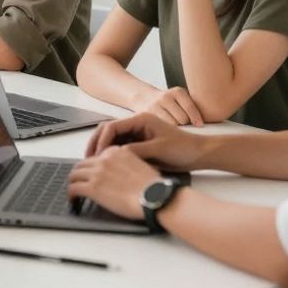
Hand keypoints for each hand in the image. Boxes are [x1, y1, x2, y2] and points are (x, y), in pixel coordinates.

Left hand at [67, 145, 159, 219]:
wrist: (155, 196)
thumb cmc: (154, 186)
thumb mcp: (142, 166)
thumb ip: (128, 165)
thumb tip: (124, 175)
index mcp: (117, 152)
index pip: (97, 156)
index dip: (93, 166)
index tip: (92, 174)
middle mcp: (105, 159)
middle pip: (83, 164)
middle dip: (79, 173)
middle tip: (79, 182)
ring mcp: (97, 173)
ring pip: (74, 174)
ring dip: (73, 183)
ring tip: (74, 192)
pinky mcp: (93, 188)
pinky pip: (73, 189)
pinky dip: (71, 195)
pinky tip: (73, 200)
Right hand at [85, 111, 206, 171]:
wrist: (199, 154)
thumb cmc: (183, 149)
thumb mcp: (159, 149)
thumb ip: (137, 150)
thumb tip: (115, 155)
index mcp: (141, 120)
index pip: (112, 127)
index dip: (101, 141)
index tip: (96, 155)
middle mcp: (136, 125)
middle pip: (108, 131)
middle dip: (97, 144)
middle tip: (89, 160)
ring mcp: (137, 135)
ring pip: (113, 141)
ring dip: (103, 151)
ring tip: (95, 166)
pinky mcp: (140, 145)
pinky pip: (121, 149)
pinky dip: (112, 156)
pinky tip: (108, 167)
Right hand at [132, 85, 204, 126]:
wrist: (143, 97)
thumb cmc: (169, 102)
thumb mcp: (180, 98)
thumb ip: (192, 105)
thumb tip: (211, 117)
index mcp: (177, 92)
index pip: (190, 107)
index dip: (196, 118)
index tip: (200, 125)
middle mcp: (165, 97)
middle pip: (182, 118)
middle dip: (185, 124)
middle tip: (185, 126)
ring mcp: (155, 106)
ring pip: (173, 124)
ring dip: (176, 128)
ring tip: (176, 128)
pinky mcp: (147, 115)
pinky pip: (162, 127)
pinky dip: (166, 129)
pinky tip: (166, 129)